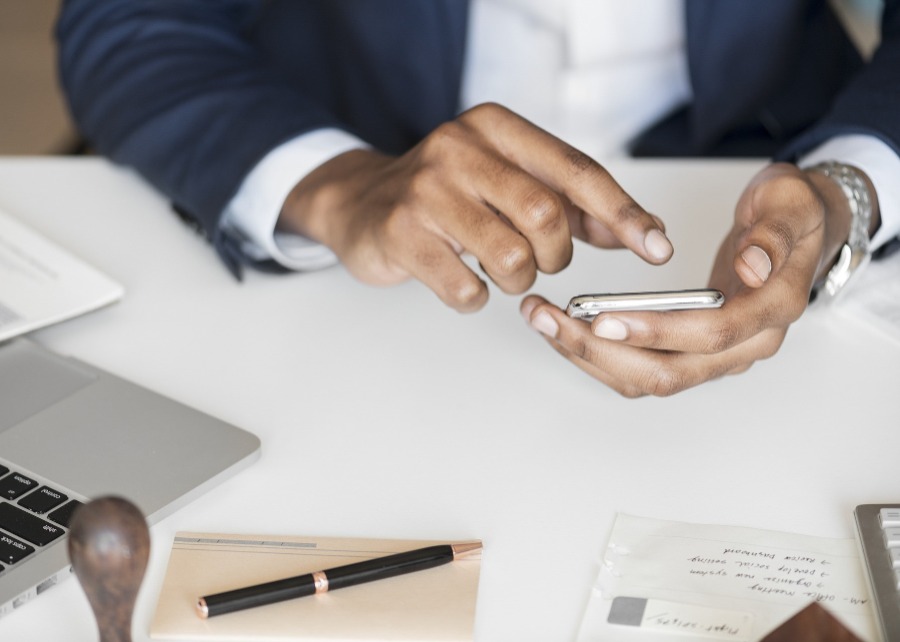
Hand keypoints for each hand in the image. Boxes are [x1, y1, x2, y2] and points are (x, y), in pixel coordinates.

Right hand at [278, 103, 672, 311]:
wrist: (361, 204)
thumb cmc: (448, 195)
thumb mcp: (509, 182)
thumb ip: (572, 204)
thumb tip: (639, 231)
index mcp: (495, 127)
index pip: (576, 171)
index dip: (623, 214)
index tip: (656, 247)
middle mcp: (458, 148)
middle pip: (546, 218)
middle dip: (554, 256)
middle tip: (537, 260)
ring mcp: (425, 191)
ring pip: (511, 258)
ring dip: (516, 280)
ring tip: (496, 270)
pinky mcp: (400, 233)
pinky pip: (466, 289)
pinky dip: (475, 298)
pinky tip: (461, 280)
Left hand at [520, 162, 875, 396]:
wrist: (798, 230)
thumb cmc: (791, 214)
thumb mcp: (789, 202)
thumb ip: (772, 234)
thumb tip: (752, 267)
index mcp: (772, 311)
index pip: (711, 336)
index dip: (657, 331)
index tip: (603, 319)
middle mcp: (746, 345)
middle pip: (668, 372)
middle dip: (601, 351)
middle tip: (549, 319)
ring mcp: (718, 355)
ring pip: (647, 378)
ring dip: (590, 356)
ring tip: (543, 320)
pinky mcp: (693, 352)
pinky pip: (642, 368)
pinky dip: (600, 355)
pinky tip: (565, 328)